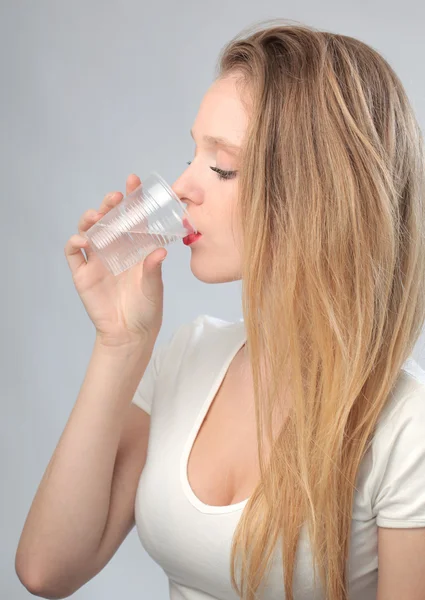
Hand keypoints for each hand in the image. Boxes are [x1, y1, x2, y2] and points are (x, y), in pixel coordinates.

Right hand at [64, 174, 166, 346]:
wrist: (130, 334)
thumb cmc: (146, 308)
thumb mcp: (154, 287)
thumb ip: (153, 269)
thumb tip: (160, 250)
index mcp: (135, 247)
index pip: (132, 217)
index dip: (132, 199)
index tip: (134, 181)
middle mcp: (115, 249)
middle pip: (109, 219)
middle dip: (111, 204)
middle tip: (116, 196)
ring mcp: (97, 260)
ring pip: (89, 231)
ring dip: (91, 219)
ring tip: (98, 216)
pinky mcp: (83, 274)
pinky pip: (73, 253)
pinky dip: (74, 242)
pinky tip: (83, 239)